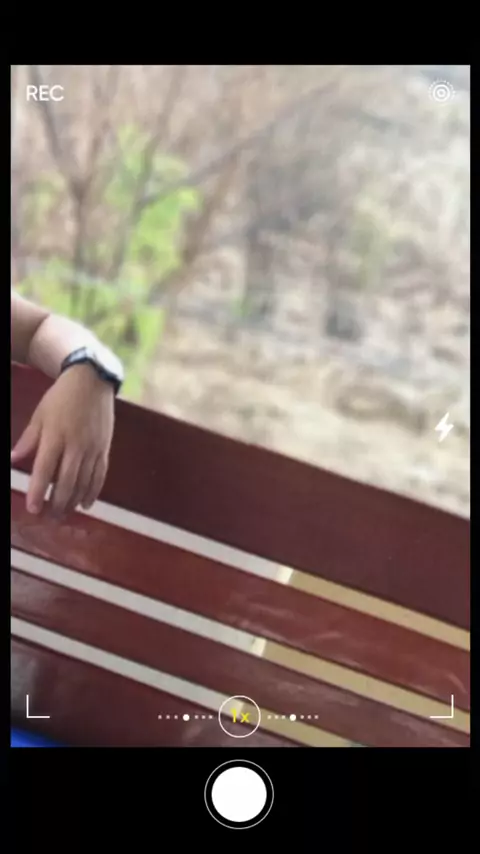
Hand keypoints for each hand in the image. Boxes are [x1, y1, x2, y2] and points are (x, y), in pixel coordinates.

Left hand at [11, 365, 114, 515]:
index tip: (33, 508)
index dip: (38, 491)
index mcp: (55, 436)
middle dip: (57, 503)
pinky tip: (87, 504)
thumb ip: (28, 440)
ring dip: (74, 501)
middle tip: (50, 519)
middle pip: (66, 481)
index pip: (44, 469)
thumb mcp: (40, 415)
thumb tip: (13, 459)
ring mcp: (92, 448)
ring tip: (65, 514)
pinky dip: (93, 491)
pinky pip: (100, 475)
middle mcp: (75, 445)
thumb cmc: (61, 397)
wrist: (92, 381)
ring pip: (84, 482)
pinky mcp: (104, 448)